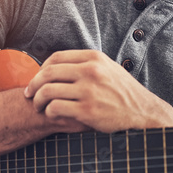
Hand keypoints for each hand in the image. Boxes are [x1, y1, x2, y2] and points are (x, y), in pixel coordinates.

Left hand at [23, 50, 172, 132]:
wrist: (143, 113)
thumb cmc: (124, 93)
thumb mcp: (109, 69)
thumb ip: (88, 64)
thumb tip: (62, 65)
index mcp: (94, 58)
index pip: (57, 57)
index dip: (42, 68)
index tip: (38, 78)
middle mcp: (91, 71)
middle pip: (48, 73)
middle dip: (33, 84)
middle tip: (29, 94)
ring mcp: (89, 91)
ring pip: (48, 91)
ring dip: (37, 100)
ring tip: (38, 106)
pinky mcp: (87, 110)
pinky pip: (56, 108)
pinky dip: (48, 112)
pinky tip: (52, 115)